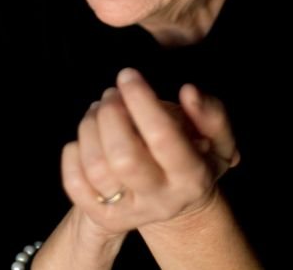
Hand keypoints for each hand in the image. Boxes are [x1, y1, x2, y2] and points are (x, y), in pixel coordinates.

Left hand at [61, 68, 239, 234]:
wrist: (179, 202)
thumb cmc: (197, 157)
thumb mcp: (219, 138)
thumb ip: (211, 113)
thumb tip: (189, 92)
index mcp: (191, 177)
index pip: (162, 137)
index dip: (141, 101)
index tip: (129, 75)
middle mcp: (159, 199)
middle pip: (123, 157)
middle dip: (111, 113)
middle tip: (112, 92)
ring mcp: (129, 211)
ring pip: (96, 168)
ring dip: (90, 126)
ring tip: (99, 108)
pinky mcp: (102, 216)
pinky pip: (74, 184)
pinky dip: (73, 152)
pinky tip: (88, 136)